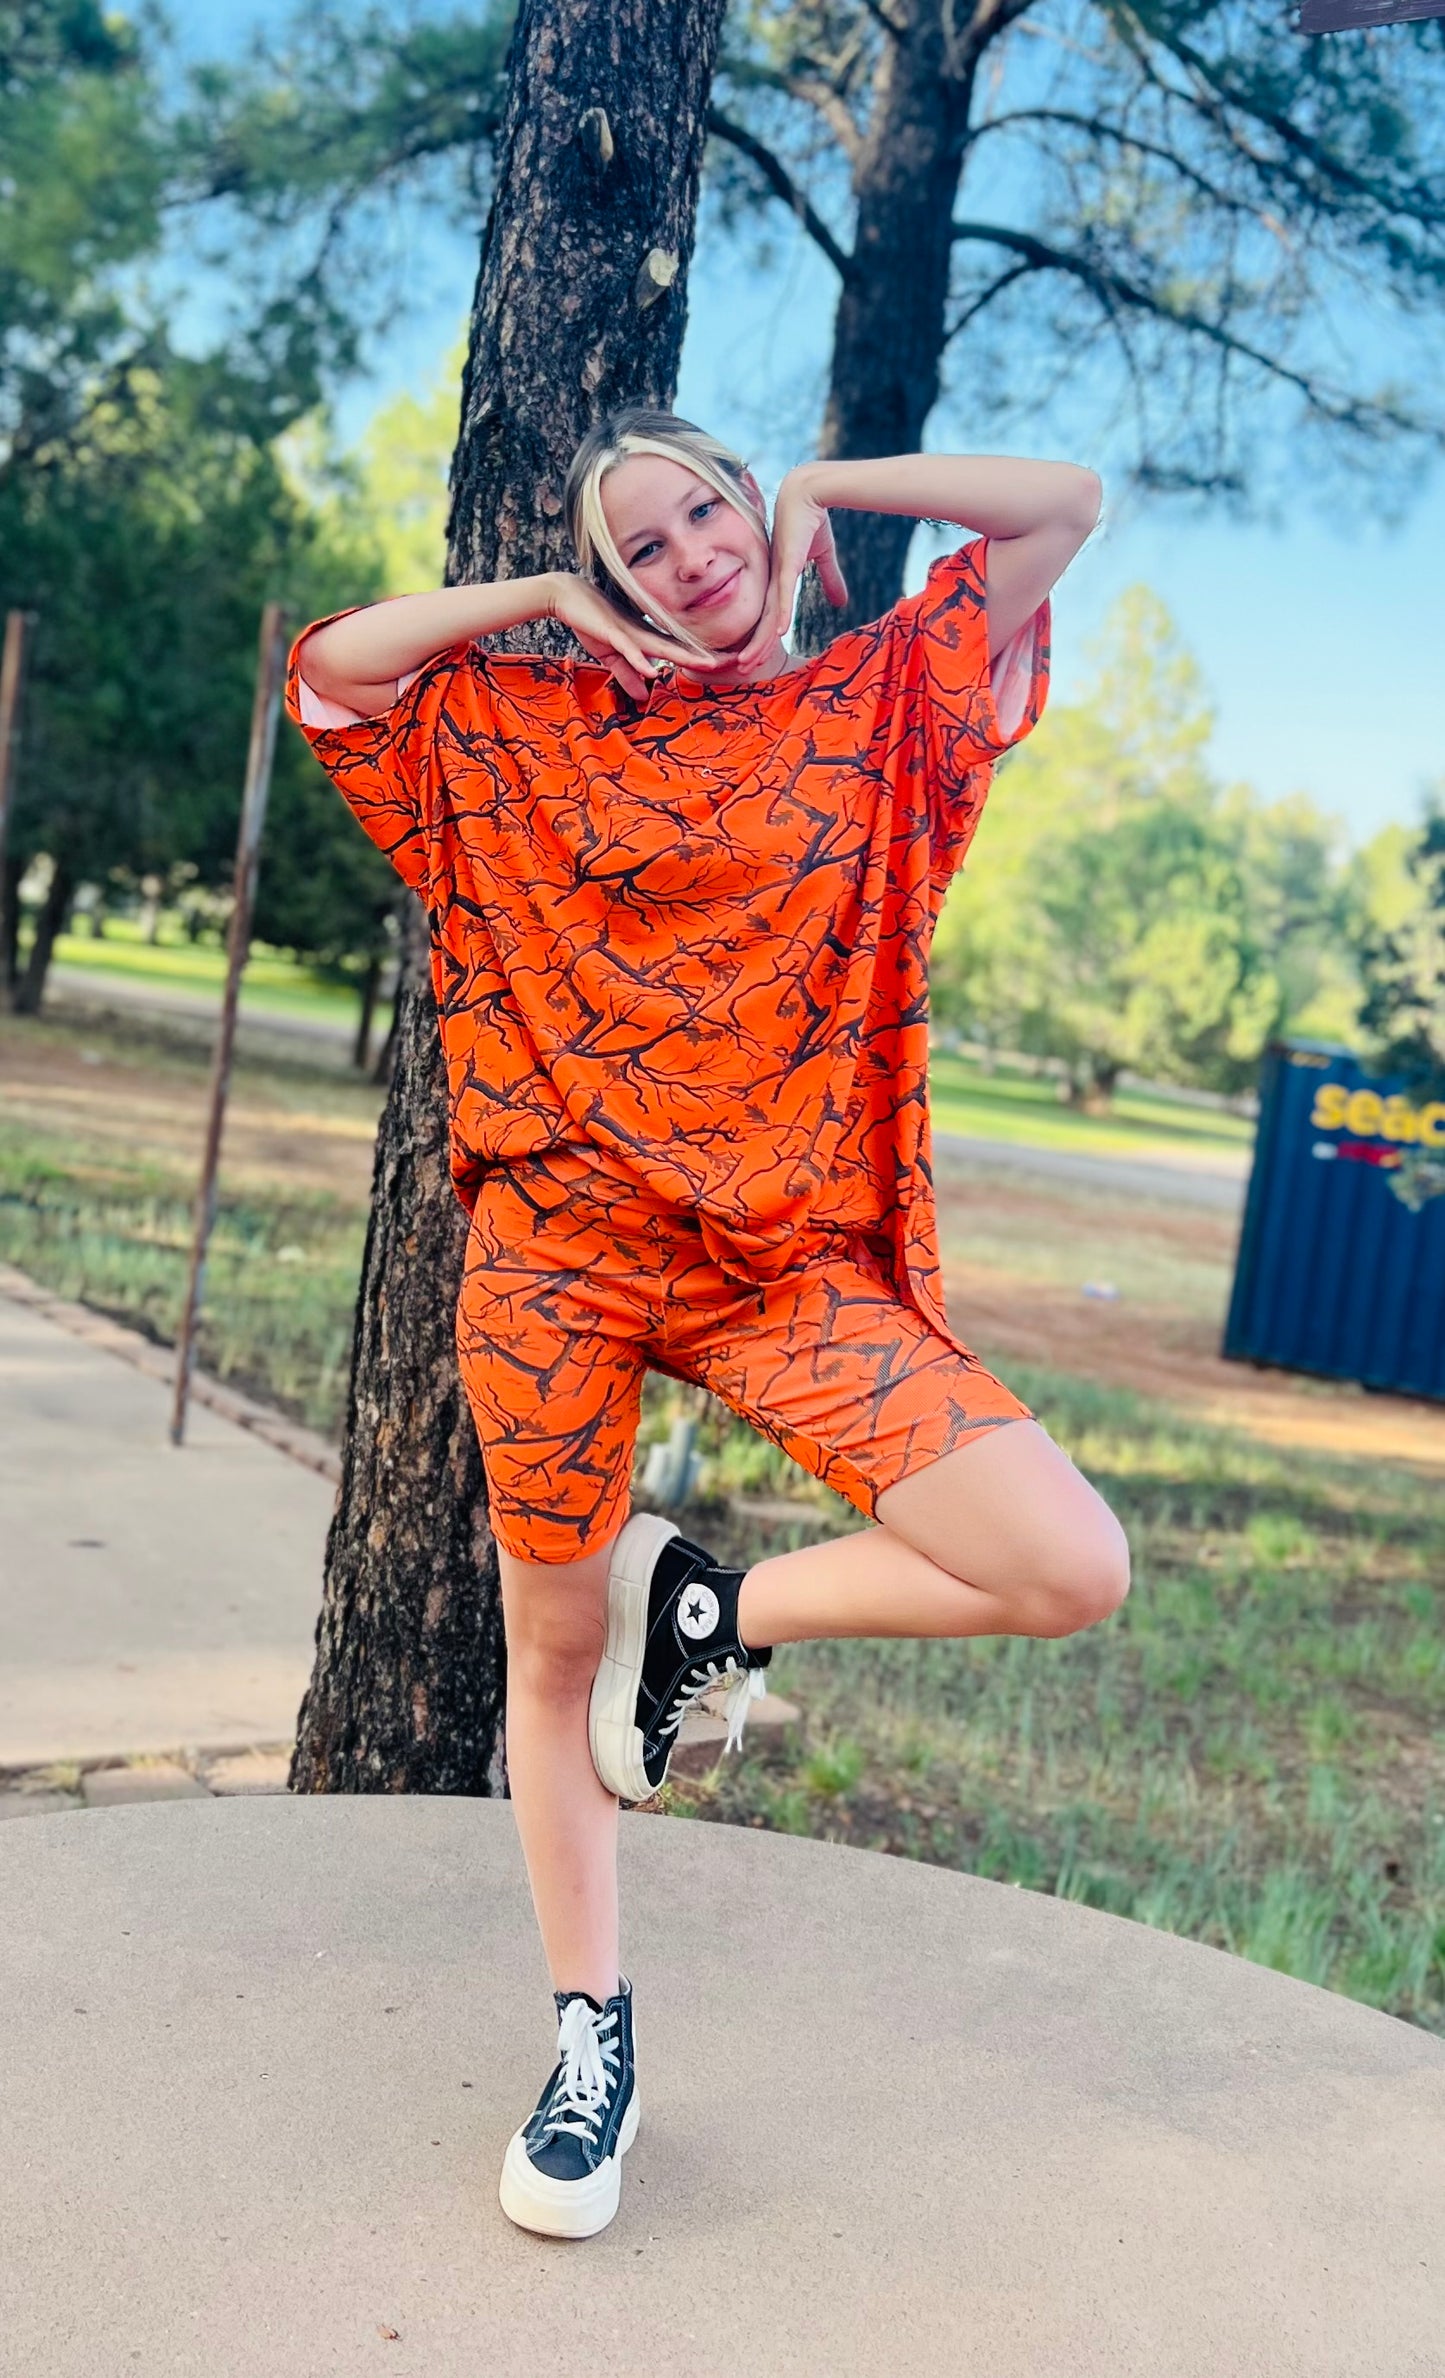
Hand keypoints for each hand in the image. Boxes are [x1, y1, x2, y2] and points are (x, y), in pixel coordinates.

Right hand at [547, 574, 721, 700]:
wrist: (567, 596)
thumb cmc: (593, 623)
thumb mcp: (612, 657)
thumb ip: (628, 675)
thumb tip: (644, 697)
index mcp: (647, 639)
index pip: (681, 651)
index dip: (703, 658)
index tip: (729, 664)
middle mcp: (644, 634)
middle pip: (681, 648)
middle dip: (707, 656)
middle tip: (737, 661)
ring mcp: (629, 632)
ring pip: (661, 647)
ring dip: (684, 656)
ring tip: (708, 664)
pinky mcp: (611, 632)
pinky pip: (628, 648)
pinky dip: (640, 660)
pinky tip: (653, 671)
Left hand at [732, 468, 847, 670]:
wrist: (809, 492)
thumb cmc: (812, 521)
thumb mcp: (823, 557)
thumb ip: (830, 579)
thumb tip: (841, 602)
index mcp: (778, 580)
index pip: (768, 616)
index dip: (761, 639)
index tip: (754, 658)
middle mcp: (773, 580)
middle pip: (762, 621)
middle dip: (752, 648)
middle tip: (743, 671)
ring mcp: (777, 572)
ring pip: (767, 614)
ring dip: (758, 640)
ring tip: (747, 662)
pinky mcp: (787, 561)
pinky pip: (783, 593)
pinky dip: (781, 613)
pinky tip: (778, 632)